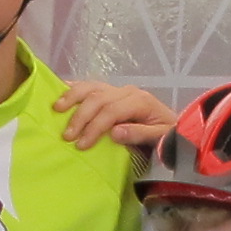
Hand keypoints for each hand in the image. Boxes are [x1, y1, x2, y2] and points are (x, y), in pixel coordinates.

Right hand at [51, 79, 173, 151]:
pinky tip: (59, 89)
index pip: (112, 111)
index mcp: (140, 101)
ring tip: (56, 110)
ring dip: (72, 97)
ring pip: (91, 87)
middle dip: (80, 117)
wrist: (174, 125)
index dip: (95, 127)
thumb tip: (115, 132)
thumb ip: (140, 134)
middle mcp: (127, 91)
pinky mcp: (111, 91)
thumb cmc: (167, 134)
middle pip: (98, 99)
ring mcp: (118, 89)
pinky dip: (74, 87)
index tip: (82, 145)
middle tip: (67, 136)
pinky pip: (90, 85)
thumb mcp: (161, 137)